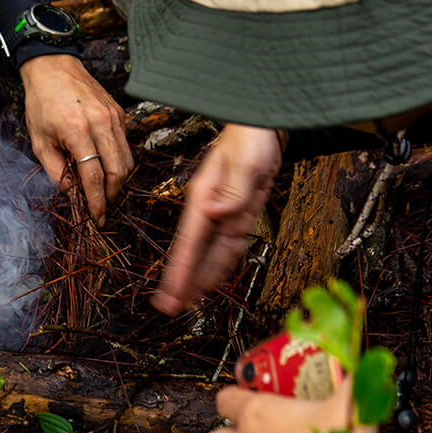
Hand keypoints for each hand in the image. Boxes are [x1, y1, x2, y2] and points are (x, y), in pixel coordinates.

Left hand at [20, 54, 132, 226]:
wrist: (53, 67)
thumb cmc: (41, 103)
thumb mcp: (38, 140)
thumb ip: (55, 170)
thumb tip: (72, 193)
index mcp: (77, 131)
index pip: (94, 176)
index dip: (96, 201)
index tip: (96, 217)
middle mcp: (100, 123)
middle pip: (118, 171)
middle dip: (112, 195)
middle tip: (102, 208)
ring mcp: (114, 117)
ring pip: (127, 160)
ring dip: (118, 181)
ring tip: (104, 192)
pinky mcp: (119, 113)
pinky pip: (125, 145)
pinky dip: (119, 161)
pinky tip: (105, 168)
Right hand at [153, 123, 281, 314]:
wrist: (261, 124)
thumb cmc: (249, 136)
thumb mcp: (245, 160)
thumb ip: (233, 190)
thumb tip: (216, 213)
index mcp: (204, 197)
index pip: (189, 241)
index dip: (179, 269)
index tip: (170, 292)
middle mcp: (209, 208)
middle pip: (195, 252)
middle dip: (184, 281)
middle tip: (171, 308)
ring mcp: (223, 212)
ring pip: (211, 253)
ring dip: (201, 278)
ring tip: (188, 302)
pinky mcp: (239, 213)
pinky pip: (229, 245)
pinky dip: (221, 264)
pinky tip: (212, 279)